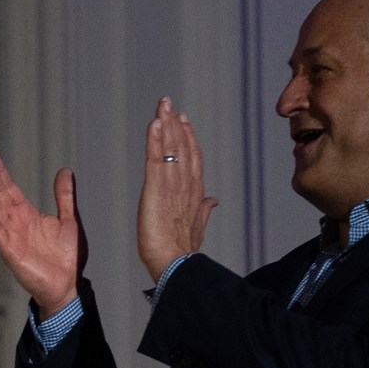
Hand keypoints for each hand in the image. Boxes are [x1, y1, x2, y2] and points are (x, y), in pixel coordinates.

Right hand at [0, 153, 84, 316]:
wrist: (69, 285)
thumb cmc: (67, 258)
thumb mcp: (69, 220)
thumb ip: (64, 197)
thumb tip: (64, 171)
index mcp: (27, 217)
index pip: (10, 191)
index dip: (2, 174)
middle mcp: (15, 225)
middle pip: (0, 197)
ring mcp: (11, 238)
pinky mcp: (11, 253)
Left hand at [138, 97, 218, 279]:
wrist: (176, 264)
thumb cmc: (182, 251)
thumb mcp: (196, 226)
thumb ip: (204, 210)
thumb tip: (213, 200)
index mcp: (194, 192)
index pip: (192, 158)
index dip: (188, 137)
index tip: (182, 120)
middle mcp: (186, 184)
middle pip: (182, 147)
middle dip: (176, 124)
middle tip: (168, 103)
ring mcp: (173, 185)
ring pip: (170, 148)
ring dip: (166, 125)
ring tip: (162, 105)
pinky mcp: (156, 190)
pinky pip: (156, 159)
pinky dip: (155, 140)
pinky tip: (155, 124)